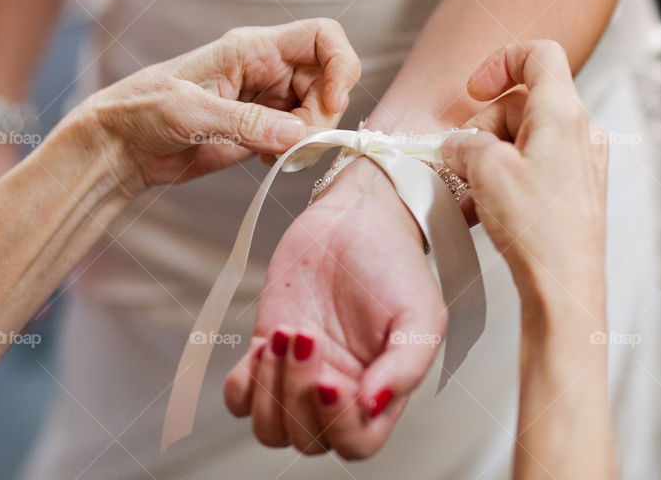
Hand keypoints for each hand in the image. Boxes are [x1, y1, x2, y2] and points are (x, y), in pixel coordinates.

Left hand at [72, 18, 360, 195]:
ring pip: (319, 111)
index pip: (322, 37)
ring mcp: (268, 100)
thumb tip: (299, 135)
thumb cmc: (142, 111)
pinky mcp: (264, 129)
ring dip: (311, 137)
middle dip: (323, 114)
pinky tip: (268, 161)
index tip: (331, 103)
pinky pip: (301, 136)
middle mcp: (268, 70)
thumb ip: (246, 123)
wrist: (120, 146)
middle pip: (328, 80)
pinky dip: (298, 151)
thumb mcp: (190, 113)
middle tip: (296, 144)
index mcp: (253, 48)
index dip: (341, 65)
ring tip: (275, 156)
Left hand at [223, 161, 446, 458]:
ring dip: (270, 389)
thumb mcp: (420, 312)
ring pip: (270, 428)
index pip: (356, 443)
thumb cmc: (392, 262)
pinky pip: (240, 399)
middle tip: (309, 336)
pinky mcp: (270, 353)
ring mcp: (300, 376)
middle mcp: (340, 391)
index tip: (330, 379)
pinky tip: (267, 344)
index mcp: (380, 391)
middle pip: (308, 439)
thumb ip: (407, 365)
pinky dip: (244, 383)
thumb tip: (374, 406)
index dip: (337, 423)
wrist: (355, 217)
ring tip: (288, 334)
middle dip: (299, 393)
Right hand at [441, 40, 608, 303]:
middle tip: (462, 162)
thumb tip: (459, 145)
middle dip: (484, 127)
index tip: (474, 92)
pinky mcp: (576, 190)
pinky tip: (485, 207)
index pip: (538, 54)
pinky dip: (506, 177)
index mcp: (563, 112)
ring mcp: (581, 162)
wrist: (564, 286)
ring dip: (490, 157)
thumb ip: (465, 143)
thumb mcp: (484, 170)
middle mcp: (580, 131)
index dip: (500, 62)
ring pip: (524, 138)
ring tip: (470, 192)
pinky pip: (534, 166)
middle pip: (521, 103)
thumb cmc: (536, 227)